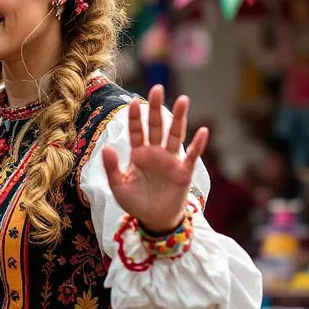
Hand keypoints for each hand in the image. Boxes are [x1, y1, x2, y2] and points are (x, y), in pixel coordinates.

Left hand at [101, 85, 207, 232]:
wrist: (153, 220)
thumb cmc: (135, 202)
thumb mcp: (118, 186)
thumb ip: (112, 167)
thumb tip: (106, 147)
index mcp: (138, 154)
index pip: (137, 131)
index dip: (135, 117)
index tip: (134, 100)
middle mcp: (156, 153)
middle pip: (157, 127)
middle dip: (156, 108)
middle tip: (156, 88)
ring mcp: (171, 161)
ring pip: (175, 135)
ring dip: (179, 118)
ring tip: (182, 99)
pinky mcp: (183, 172)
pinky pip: (192, 156)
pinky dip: (197, 144)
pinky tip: (202, 131)